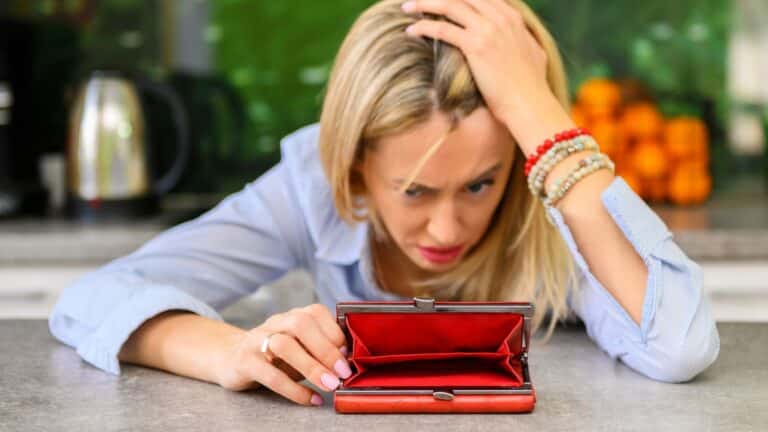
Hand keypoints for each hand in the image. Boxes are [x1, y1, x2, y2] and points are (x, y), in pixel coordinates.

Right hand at [213, 304, 351, 405]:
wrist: (231, 358)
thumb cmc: (275, 355)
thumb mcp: (300, 347)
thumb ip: (321, 349)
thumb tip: (347, 361)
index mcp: (292, 315)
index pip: (316, 313)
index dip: (336, 333)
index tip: (349, 355)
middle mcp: (275, 323)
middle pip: (301, 324)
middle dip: (326, 348)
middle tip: (343, 372)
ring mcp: (257, 340)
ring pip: (284, 345)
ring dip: (312, 367)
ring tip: (330, 385)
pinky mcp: (245, 362)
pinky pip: (270, 374)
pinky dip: (294, 389)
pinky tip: (310, 398)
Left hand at [402, 0, 548, 124]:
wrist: (530, 103)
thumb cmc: (532, 87)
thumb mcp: (534, 53)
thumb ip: (523, 39)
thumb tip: (521, 39)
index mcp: (512, 18)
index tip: (442, 0)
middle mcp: (500, 18)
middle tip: (419, 0)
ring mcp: (488, 30)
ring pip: (449, 5)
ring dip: (424, 4)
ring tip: (407, 8)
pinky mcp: (476, 45)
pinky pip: (442, 29)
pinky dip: (424, 27)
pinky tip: (411, 30)